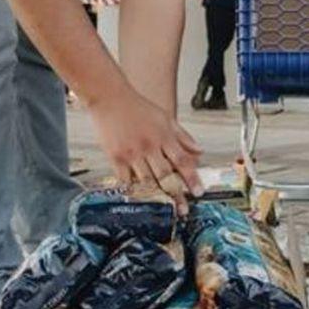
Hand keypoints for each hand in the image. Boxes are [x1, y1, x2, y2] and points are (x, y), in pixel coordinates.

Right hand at [89, 83, 202, 213]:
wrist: (109, 97)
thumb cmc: (138, 107)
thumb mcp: (165, 117)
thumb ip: (183, 136)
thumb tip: (199, 152)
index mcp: (163, 136)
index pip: (182, 161)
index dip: (192, 178)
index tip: (199, 192)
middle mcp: (149, 146)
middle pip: (166, 175)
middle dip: (176, 195)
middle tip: (183, 210)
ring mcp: (132, 153)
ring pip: (147, 181)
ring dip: (157, 197)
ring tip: (164, 210)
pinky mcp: (116, 158)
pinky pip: (126, 180)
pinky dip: (134, 191)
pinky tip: (140, 200)